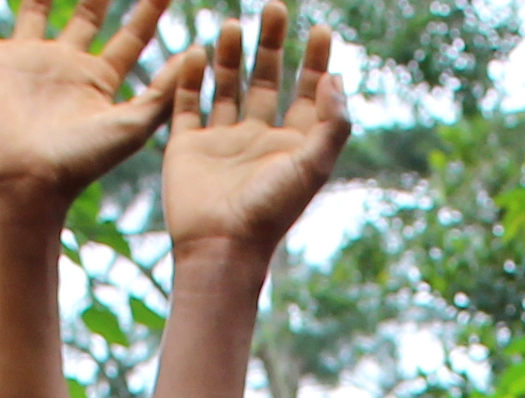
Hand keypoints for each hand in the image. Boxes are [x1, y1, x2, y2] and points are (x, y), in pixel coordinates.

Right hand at [0, 0, 176, 206]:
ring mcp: (27, 62)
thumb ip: (163, 91)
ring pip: (35, 6)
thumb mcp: (132, 126)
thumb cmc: (80, 163)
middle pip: (89, 10)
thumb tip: (200, 52)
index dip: (150, 8)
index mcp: (99, 80)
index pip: (132, 34)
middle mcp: (65, 65)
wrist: (26, 183)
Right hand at [159, 5, 348, 258]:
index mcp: (291, 145)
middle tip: (275, 8)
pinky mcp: (188, 146)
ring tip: (233, 23)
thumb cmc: (270, 212)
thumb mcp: (311, 167)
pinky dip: (191, 78)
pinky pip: (188, 104)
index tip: (319, 28)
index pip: (306, 94)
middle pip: (268, 80)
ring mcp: (222, 141)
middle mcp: (258, 139)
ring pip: (228, 86)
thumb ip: (331, 124)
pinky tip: (196, 52)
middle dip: (272, 44)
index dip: (315, 61)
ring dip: (232, 54)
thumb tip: (336, 79)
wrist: (219, 246)